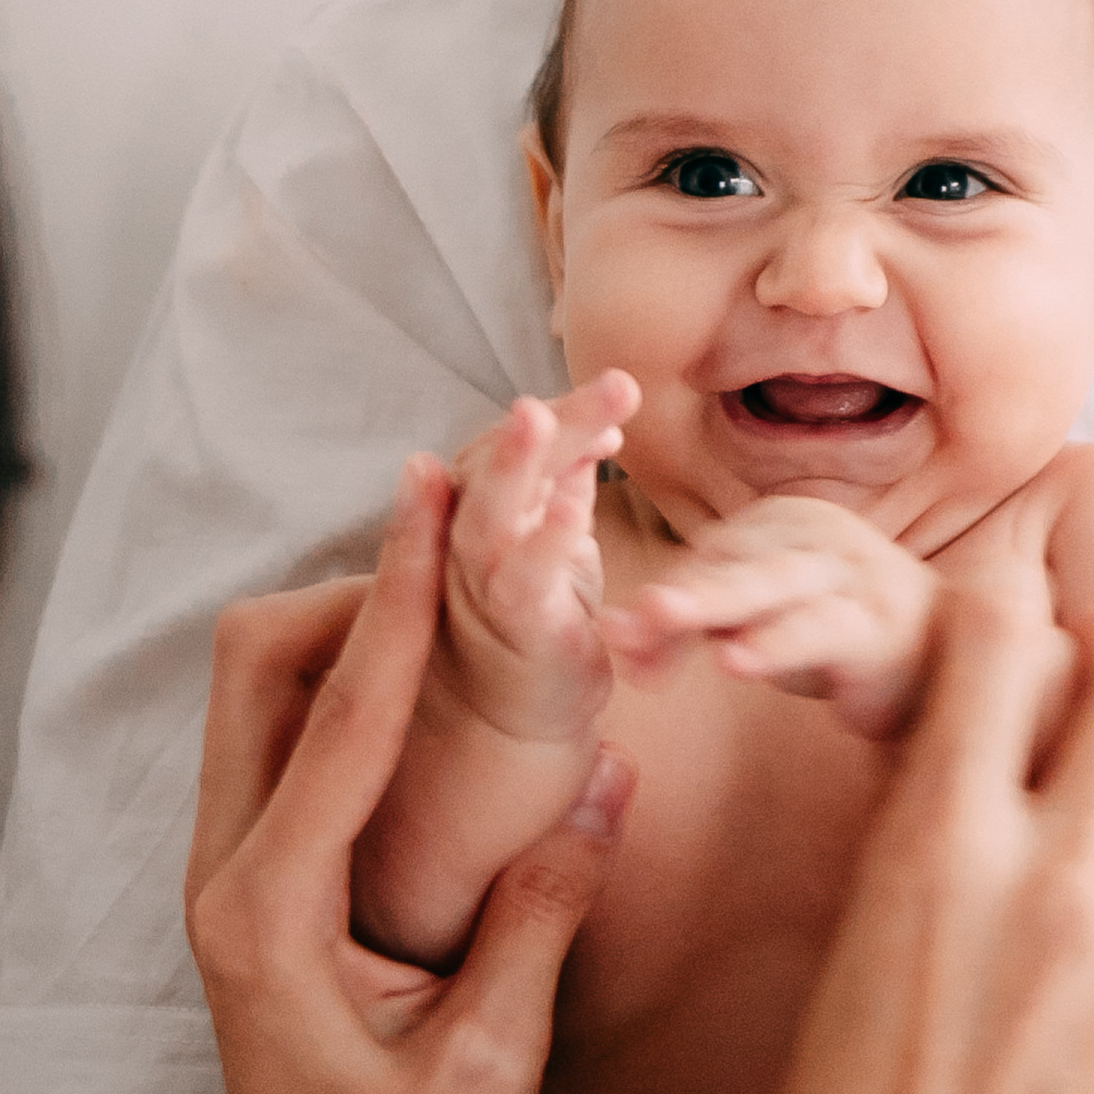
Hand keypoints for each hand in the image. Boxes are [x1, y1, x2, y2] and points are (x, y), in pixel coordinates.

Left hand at [183, 457, 633, 1093]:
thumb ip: (542, 914)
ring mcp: (234, 886)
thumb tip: (607, 772)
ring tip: (463, 590)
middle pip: (261, 668)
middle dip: (358, 588)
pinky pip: (295, 753)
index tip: (436, 492)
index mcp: (272, 912)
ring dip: (357, 635)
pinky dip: (360, 696)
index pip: (344, 713)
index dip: (398, 593)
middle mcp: (229, 880)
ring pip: (268, 700)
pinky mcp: (263, 899)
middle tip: (462, 535)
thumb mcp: (491, 1068)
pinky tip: (442, 688)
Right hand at [438, 370, 640, 741]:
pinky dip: (542, 542)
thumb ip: (567, 480)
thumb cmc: (534, 615)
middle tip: (618, 382)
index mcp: (485, 503)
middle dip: (550, 421)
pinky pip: (520, 579)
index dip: (566, 415)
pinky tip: (571, 510)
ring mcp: (480, 580)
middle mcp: (470, 534)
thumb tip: (598, 421)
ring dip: (513, 462)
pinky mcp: (510, 626)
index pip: (519, 444)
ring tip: (542, 417)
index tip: (623, 392)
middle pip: (499, 462)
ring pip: (489, 511)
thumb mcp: (555, 537)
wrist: (515, 711)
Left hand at [601, 494, 939, 737]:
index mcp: (787, 522)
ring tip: (657, 617)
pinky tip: (737, 660)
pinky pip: (823, 629)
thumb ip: (696, 624)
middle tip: (619, 616)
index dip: (660, 599)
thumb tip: (616, 637)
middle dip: (673, 587)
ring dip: (712, 602)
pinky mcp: (880, 625)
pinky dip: (778, 643)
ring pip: (773, 585)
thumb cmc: (842, 636)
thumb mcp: (762, 624)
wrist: (945, 660)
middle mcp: (820, 536)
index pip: (709, 556)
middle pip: (733, 562)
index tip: (618, 642)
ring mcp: (856, 576)